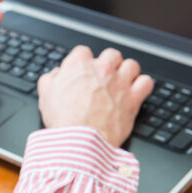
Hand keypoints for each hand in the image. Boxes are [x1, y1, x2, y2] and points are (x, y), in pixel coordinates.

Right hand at [37, 46, 153, 146]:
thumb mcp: (45, 95)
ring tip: (121, 83)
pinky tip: (135, 91)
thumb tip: (57, 74)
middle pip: (111, 54)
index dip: (82, 62)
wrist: (80, 140)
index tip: (82, 71)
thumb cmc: (63, 120)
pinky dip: (142, 86)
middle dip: (108, 64)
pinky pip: (146, 82)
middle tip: (103, 77)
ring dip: (127, 72)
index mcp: (79, 65)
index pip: (83, 51)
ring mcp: (120, 82)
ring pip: (131, 65)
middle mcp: (102, 69)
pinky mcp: (133, 98)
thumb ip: (51, 78)